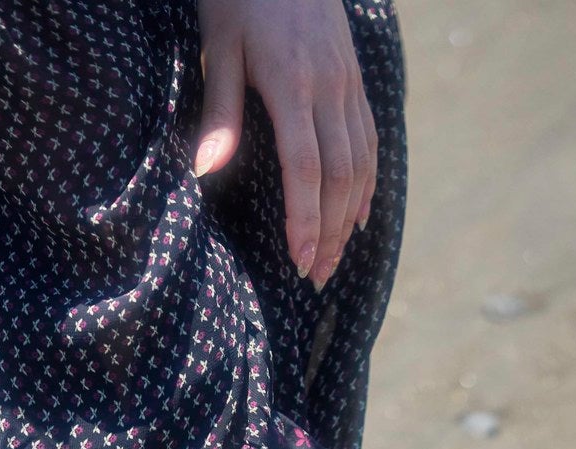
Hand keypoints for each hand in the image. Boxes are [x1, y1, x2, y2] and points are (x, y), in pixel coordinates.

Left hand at [194, 0, 377, 286]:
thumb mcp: (219, 46)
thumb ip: (221, 111)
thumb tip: (205, 172)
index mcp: (292, 84)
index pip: (306, 168)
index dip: (305, 220)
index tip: (299, 260)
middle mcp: (329, 88)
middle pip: (340, 177)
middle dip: (329, 233)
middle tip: (316, 275)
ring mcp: (349, 85)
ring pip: (361, 165)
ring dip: (348, 218)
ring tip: (333, 258)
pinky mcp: (356, 81)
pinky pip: (370, 142)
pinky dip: (368, 185)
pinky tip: (357, 216)